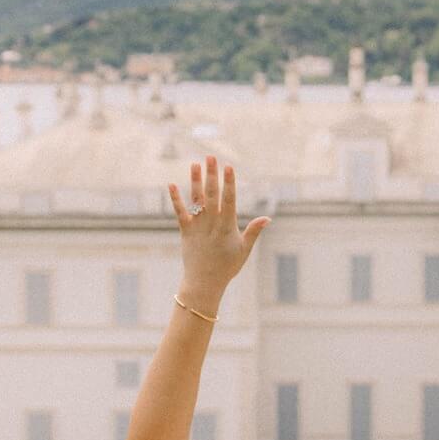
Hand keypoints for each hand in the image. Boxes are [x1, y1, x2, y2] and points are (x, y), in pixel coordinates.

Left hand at [167, 157, 268, 304]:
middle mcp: (212, 223)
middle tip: (211, 157)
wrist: (204, 282)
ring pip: (196, 199)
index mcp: (227, 226)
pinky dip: (175, 199)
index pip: (229, 199)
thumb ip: (254, 232)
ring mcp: (197, 226)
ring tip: (195, 164)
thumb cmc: (227, 267)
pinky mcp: (185, 231)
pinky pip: (180, 212)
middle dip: (212, 175)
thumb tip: (267, 218)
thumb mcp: (244, 250)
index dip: (229, 182)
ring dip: (195, 181)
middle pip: (212, 194)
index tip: (229, 167)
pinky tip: (171, 184)